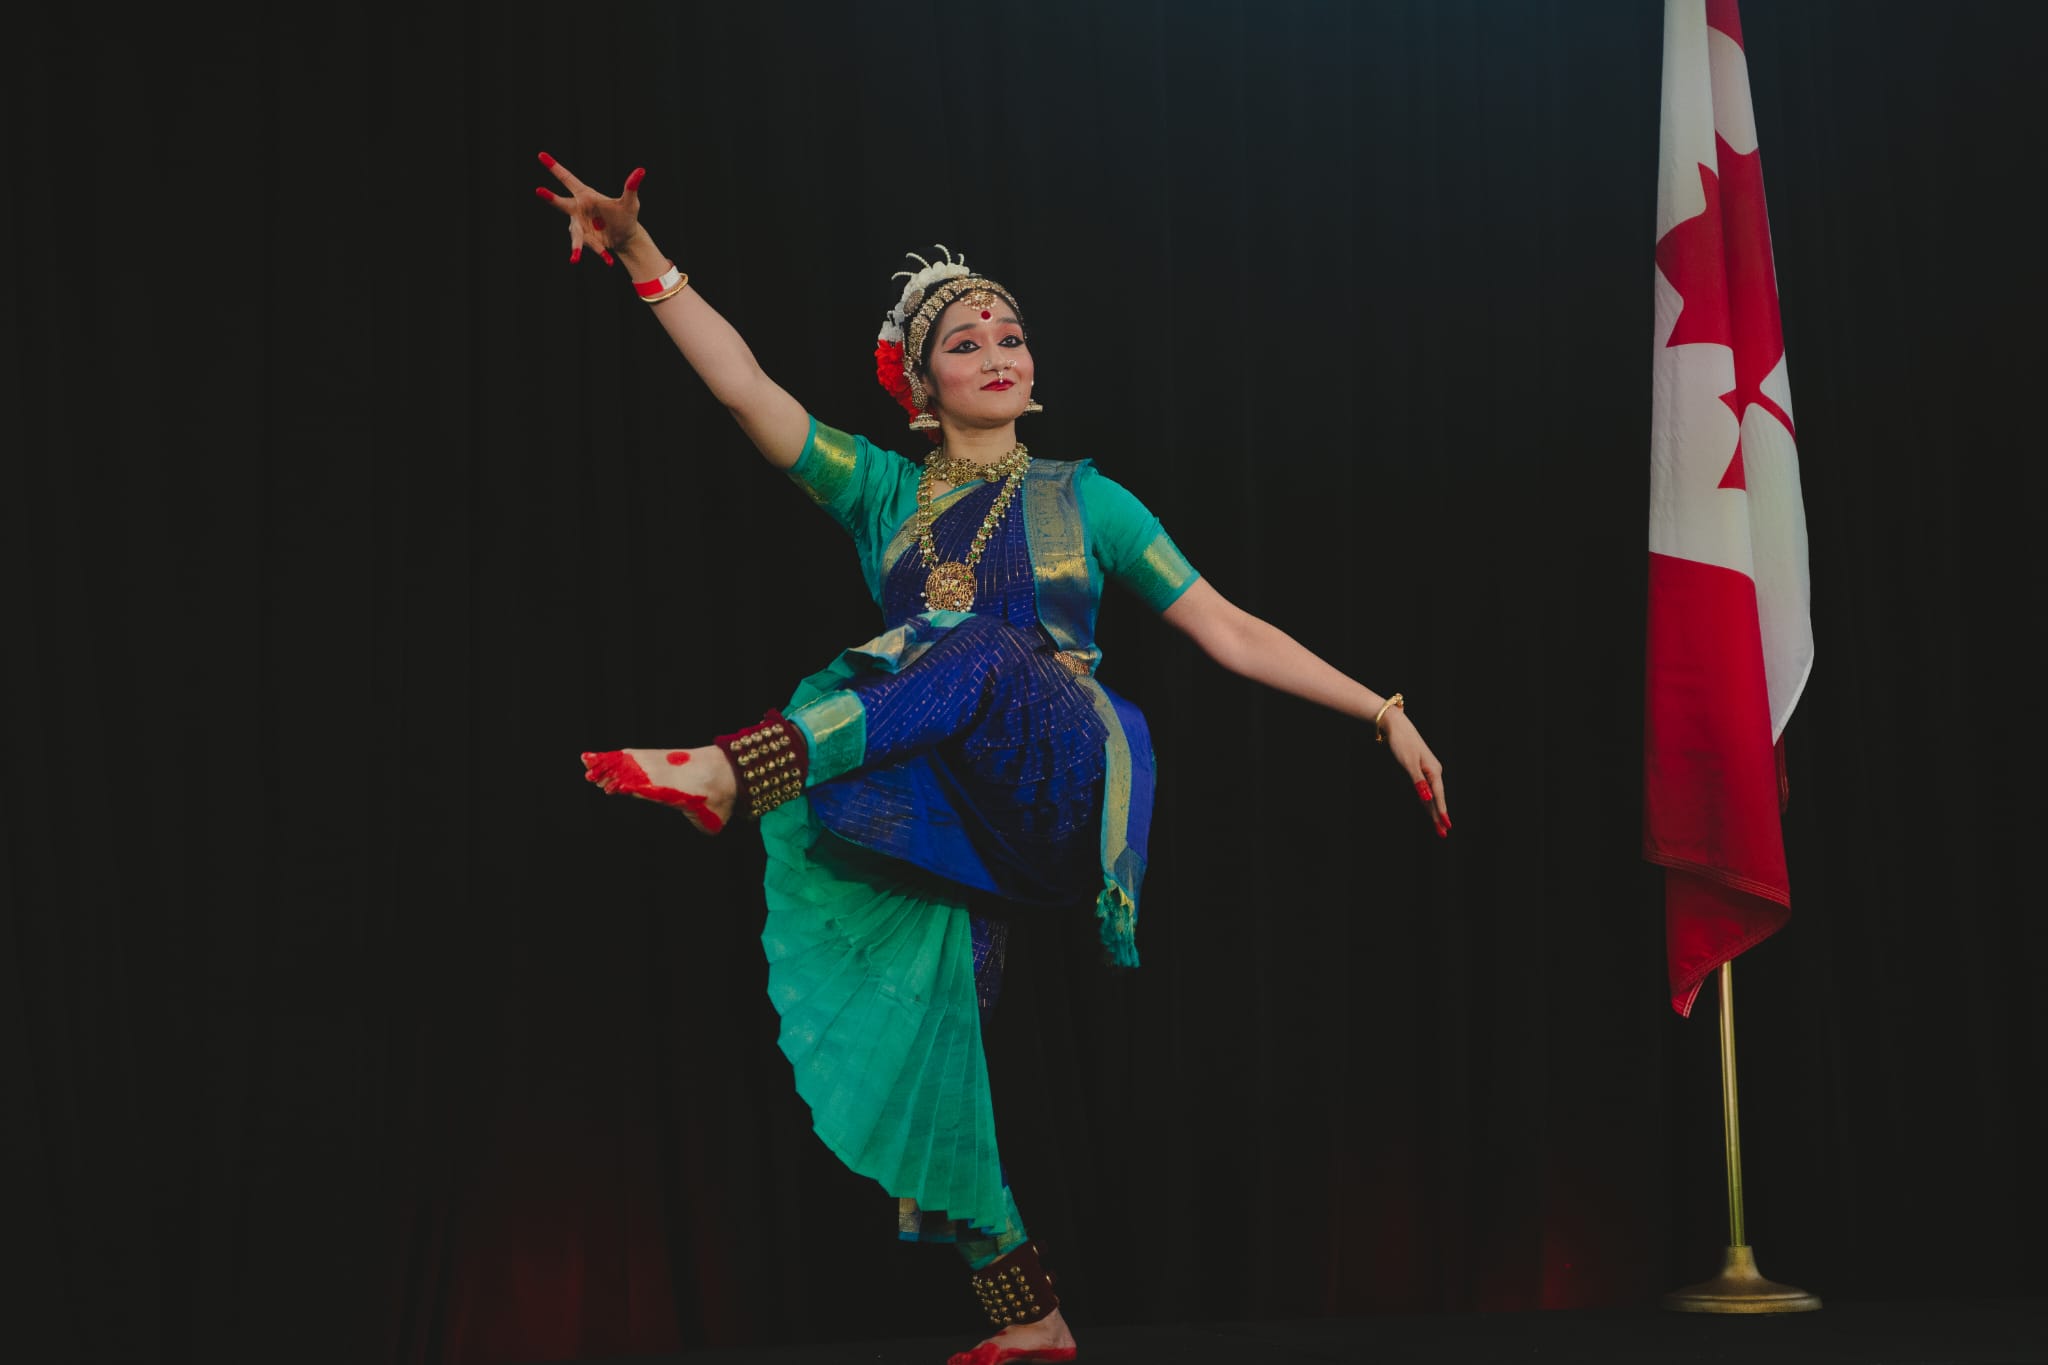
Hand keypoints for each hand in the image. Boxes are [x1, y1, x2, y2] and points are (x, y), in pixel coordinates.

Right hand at [533, 151, 645, 265]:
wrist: (626, 238)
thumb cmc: (626, 215)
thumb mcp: (630, 203)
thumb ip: (631, 187)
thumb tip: (641, 170)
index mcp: (586, 196)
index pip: (568, 179)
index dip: (555, 167)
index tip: (541, 154)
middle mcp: (578, 210)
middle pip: (561, 203)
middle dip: (551, 198)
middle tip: (539, 190)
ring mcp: (580, 226)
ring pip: (575, 234)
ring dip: (576, 245)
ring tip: (575, 258)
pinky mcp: (586, 241)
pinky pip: (592, 247)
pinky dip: (601, 253)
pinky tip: (609, 261)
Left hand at [1384, 711, 1450, 837]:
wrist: (1397, 726)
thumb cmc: (1402, 743)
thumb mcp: (1409, 764)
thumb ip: (1418, 782)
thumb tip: (1427, 798)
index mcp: (1434, 770)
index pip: (1438, 796)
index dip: (1441, 812)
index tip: (1446, 825)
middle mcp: (1434, 771)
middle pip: (1437, 798)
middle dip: (1439, 816)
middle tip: (1443, 834)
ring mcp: (1428, 770)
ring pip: (1432, 795)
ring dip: (1434, 811)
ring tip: (1438, 827)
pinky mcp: (1421, 769)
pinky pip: (1426, 789)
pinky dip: (1428, 801)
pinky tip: (1428, 808)